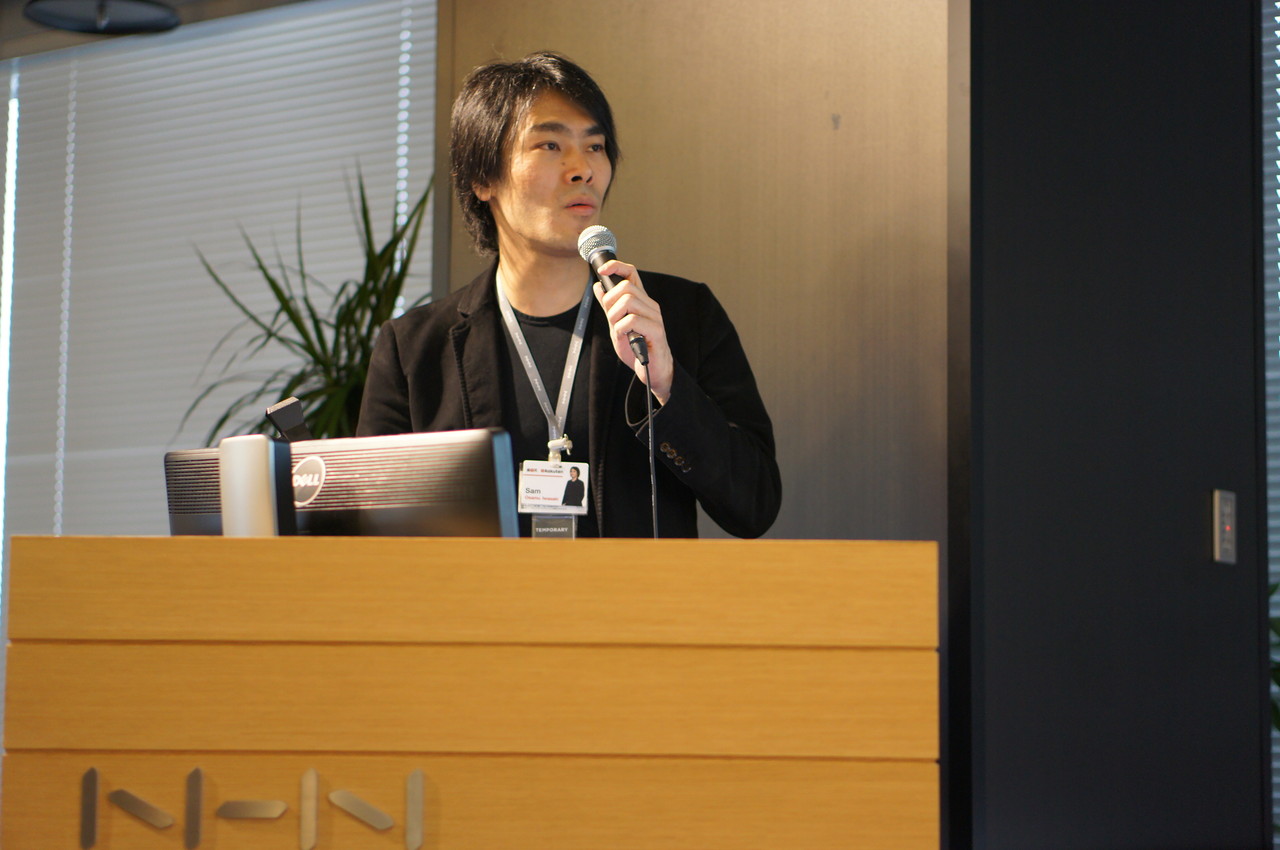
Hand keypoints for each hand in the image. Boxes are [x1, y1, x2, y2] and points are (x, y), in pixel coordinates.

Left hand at [592, 260, 673, 404]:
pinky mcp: (656, 330)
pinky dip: (621, 329)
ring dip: (615, 316)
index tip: (602, 271)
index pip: (631, 273)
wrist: (652, 371)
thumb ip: (609, 307)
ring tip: (619, 330)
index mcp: (641, 301)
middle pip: (626, 286)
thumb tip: (598, 286)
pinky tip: (626, 337)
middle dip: (610, 301)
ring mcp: (654, 317)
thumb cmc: (637, 348)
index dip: (616, 267)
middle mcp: (650, 305)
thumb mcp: (617, 325)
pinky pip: (632, 320)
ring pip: (628, 301)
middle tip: (611, 318)